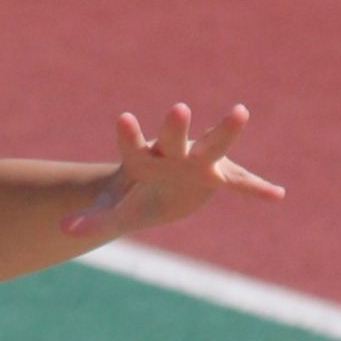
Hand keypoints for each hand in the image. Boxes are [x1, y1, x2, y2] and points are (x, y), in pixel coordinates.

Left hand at [64, 104, 283, 241]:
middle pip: (174, 138)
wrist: (161, 189)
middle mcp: (172, 152)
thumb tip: (65, 230)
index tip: (123, 120)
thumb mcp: (113, 212)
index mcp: (143, 158)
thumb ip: (94, 219)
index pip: (133, 145)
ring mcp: (199, 161)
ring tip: (241, 111)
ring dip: (226, 130)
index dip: (129, 135)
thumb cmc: (134, 196)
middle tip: (177, 109)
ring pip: (213, 145)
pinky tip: (276, 196)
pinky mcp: (220, 176)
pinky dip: (255, 190)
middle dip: (175, 126)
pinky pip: (240, 184)